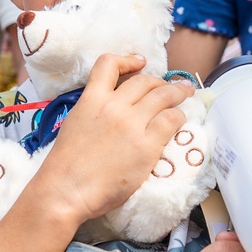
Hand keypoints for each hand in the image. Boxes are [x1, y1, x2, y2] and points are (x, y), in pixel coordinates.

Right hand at [35, 53, 194, 227]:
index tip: (140, 62)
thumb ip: (95, 110)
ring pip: (163, 96)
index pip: (108, 64)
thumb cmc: (66, 166)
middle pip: (145, 81)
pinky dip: (178, 116)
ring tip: (185, 94)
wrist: (66, 191)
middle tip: (173, 87)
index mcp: (91, 100)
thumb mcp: (75, 124)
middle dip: (161, 82)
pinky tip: (179, 120)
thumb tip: (116, 107)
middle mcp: (113, 106)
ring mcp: (131, 124)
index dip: (128, 59)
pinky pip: (171, 120)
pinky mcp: (146, 145)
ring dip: (177, 93)